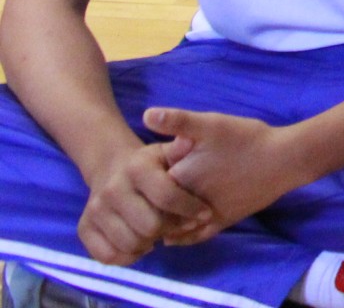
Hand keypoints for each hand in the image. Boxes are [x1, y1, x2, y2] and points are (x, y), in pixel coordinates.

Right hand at [76, 138, 216, 264]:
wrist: (111, 168)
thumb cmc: (150, 164)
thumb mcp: (166, 152)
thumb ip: (180, 149)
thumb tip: (190, 140)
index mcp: (136, 168)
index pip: (167, 197)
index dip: (190, 209)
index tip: (205, 214)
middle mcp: (112, 189)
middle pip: (150, 226)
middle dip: (172, 229)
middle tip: (181, 226)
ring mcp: (95, 211)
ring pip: (130, 243)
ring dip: (151, 243)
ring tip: (161, 233)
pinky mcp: (84, 229)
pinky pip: (108, 256)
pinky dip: (128, 257)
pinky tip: (140, 244)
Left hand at [141, 108, 308, 237]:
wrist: (285, 159)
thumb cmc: (247, 139)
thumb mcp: (211, 124)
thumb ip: (178, 121)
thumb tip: (146, 114)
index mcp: (179, 178)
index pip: (146, 189)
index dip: (143, 185)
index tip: (141, 179)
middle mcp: (188, 202)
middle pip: (157, 210)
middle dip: (150, 206)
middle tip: (145, 200)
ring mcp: (207, 216)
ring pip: (173, 227)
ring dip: (163, 224)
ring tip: (157, 216)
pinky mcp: (224, 222)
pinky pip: (195, 236)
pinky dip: (181, 237)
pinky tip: (174, 235)